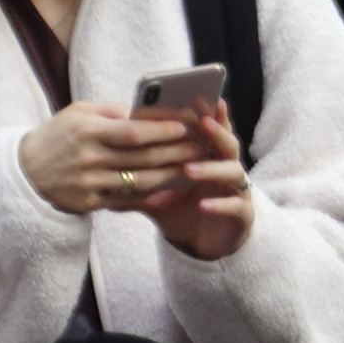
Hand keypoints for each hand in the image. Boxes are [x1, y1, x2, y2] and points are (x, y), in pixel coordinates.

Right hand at [16, 102, 203, 220]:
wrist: (24, 173)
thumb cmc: (56, 136)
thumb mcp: (76, 113)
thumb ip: (110, 111)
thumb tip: (144, 112)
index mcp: (87, 131)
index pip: (133, 133)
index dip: (162, 131)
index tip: (185, 126)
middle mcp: (89, 159)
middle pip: (143, 159)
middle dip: (175, 153)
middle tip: (200, 147)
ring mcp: (90, 184)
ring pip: (140, 182)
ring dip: (170, 175)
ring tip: (192, 167)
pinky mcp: (90, 203)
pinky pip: (128, 199)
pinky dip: (151, 193)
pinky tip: (169, 185)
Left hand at [131, 101, 256, 261]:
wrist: (203, 243)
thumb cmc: (180, 209)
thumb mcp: (156, 192)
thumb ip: (135, 177)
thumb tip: (101, 167)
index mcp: (208, 155)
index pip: (208, 129)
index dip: (203, 114)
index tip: (193, 99)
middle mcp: (226, 167)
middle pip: (227, 143)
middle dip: (215, 131)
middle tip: (201, 122)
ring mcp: (237, 190)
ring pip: (232, 172)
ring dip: (210, 169)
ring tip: (188, 169)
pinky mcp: (243, 214)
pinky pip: (236, 206)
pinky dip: (220, 204)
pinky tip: (203, 204)